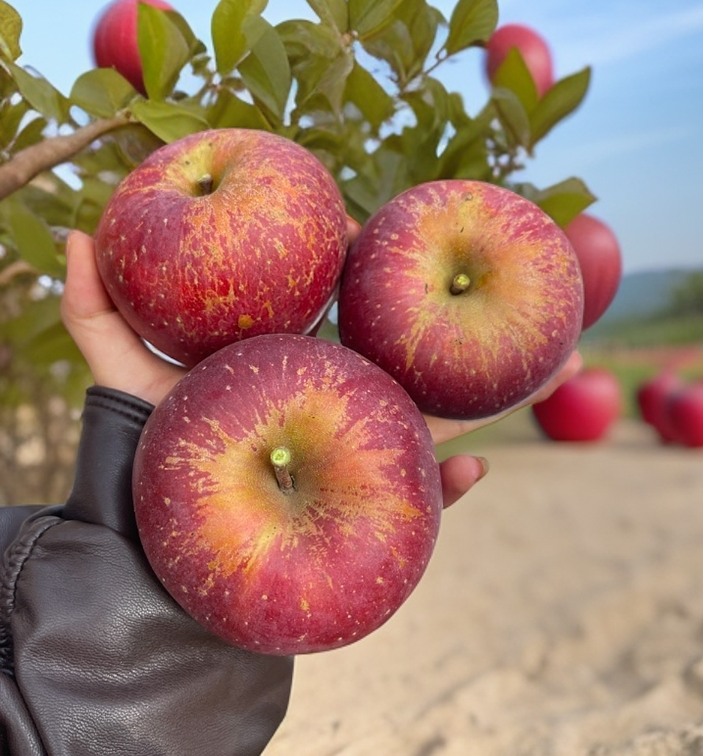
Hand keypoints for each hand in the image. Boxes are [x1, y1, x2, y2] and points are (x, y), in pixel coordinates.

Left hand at [61, 229, 579, 508]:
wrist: (156, 543)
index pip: (345, 299)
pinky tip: (480, 471)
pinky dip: (451, 488)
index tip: (369, 225)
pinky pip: (418, 496)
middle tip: (523, 283)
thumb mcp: (120, 375)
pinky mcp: (365, 502)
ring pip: (440, 415)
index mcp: (302, 359)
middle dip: (467, 320)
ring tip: (562, 361)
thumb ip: (95, 309)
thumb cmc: (146, 453)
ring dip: (500, 396)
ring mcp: (361, 447)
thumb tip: (76, 234)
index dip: (362, 259)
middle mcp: (342, 396)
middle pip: (415, 350)